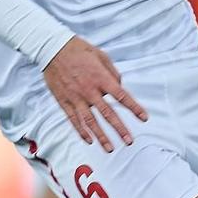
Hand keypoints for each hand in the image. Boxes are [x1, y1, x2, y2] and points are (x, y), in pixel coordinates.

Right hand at [43, 36, 146, 150]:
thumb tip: (120, 86)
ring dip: (101, 136)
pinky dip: (82, 131)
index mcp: (101, 78)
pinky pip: (74, 119)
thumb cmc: (78, 50)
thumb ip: (112, 72)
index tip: (144, 118)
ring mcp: (76, 98)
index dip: (134, 108)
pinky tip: (89, 140)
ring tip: (110, 148)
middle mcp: (89, 90)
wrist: (52, 48)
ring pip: (90, 121)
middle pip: (108, 113)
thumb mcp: (101, 55)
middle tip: (129, 141)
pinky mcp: (64, 101)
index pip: (122, 96)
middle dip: (120, 129)